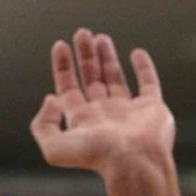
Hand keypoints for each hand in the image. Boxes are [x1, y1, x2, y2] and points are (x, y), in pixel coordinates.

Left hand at [31, 29, 175, 174]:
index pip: (68, 87)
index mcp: (82, 119)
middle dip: (85, 55)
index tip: (60, 45)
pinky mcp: (152, 108)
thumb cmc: (96, 157)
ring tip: (99, 37)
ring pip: (114, 77)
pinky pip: (148, 82)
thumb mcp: (54, 146)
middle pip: (90, 78)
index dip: (63, 66)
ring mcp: (128, 110)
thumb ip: (43, 124)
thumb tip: (50, 98)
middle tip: (81, 32)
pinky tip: (136, 52)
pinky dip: (144, 67)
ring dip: (107, 57)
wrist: (134, 163)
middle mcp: (103, 113)